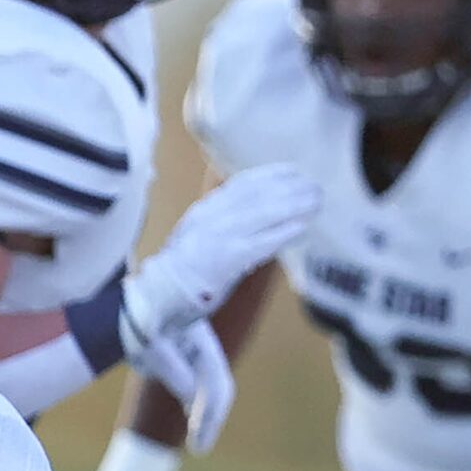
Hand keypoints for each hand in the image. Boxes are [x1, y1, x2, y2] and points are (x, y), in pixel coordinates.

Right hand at [125, 163, 319, 344]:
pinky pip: (262, 242)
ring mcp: (218, 237)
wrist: (155, 298)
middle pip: (258, 194)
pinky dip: (284, 232)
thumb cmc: (179, 274)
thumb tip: (256, 216)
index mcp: (203, 210)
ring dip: (295, 206)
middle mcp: (211, 217)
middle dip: (290, 188)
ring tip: (316, 202)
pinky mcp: (226, 259)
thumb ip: (222, 224)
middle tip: (315, 186)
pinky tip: (303, 228)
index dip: (271, 175)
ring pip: (264, 213)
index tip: (293, 171)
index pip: (242, 183)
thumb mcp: (196, 237)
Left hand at [131, 318, 235, 452]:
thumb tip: (190, 399)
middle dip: (212, 420)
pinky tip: (192, 418)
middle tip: (200, 448)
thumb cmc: (137, 322)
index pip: (216, 385)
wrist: (128, 305)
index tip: (199, 445)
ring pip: (210, 389)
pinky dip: (198, 403)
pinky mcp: (186, 358)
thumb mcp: (151, 348)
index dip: (210, 417)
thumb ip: (173, 371)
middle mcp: (204, 348)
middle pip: (219, 388)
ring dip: (206, 414)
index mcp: (202, 342)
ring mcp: (197, 353)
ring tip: (199, 440)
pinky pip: (198, 385)